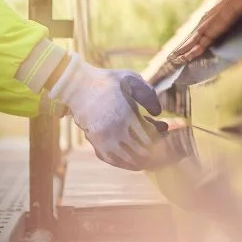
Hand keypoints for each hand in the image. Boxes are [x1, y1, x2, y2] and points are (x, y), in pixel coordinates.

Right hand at [48, 54, 165, 169]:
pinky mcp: (95, 144)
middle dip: (155, 150)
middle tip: (163, 145)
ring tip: (152, 152)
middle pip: (142, 153)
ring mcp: (103, 141)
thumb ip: (149, 95)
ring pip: (128, 161)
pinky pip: (113, 160)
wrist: (76, 86)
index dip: (161, 138)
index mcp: (126, 116)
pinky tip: (134, 157)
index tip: (165, 131)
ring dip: (142, 158)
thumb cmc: (106, 81)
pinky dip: (126, 161)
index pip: (150, 139)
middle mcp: (115, 132)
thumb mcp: (131, 80)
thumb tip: (159, 114)